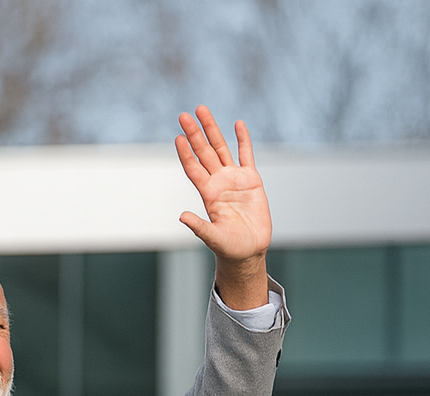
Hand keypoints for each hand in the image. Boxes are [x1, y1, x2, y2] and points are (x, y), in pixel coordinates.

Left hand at [175, 106, 271, 309]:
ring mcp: (234, 179)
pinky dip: (243, 139)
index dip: (186, 153)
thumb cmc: (229, 248)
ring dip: (212, 130)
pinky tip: (237, 124)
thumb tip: (182, 216)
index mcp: (208, 194)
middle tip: (184, 115)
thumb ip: (198, 226)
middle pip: (204, 152)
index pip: (193, 168)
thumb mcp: (212, 237)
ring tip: (202, 110)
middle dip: (194, 134)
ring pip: (221, 149)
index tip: (178, 137)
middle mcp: (218, 182)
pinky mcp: (252, 180)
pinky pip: (246, 155)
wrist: (249, 251)